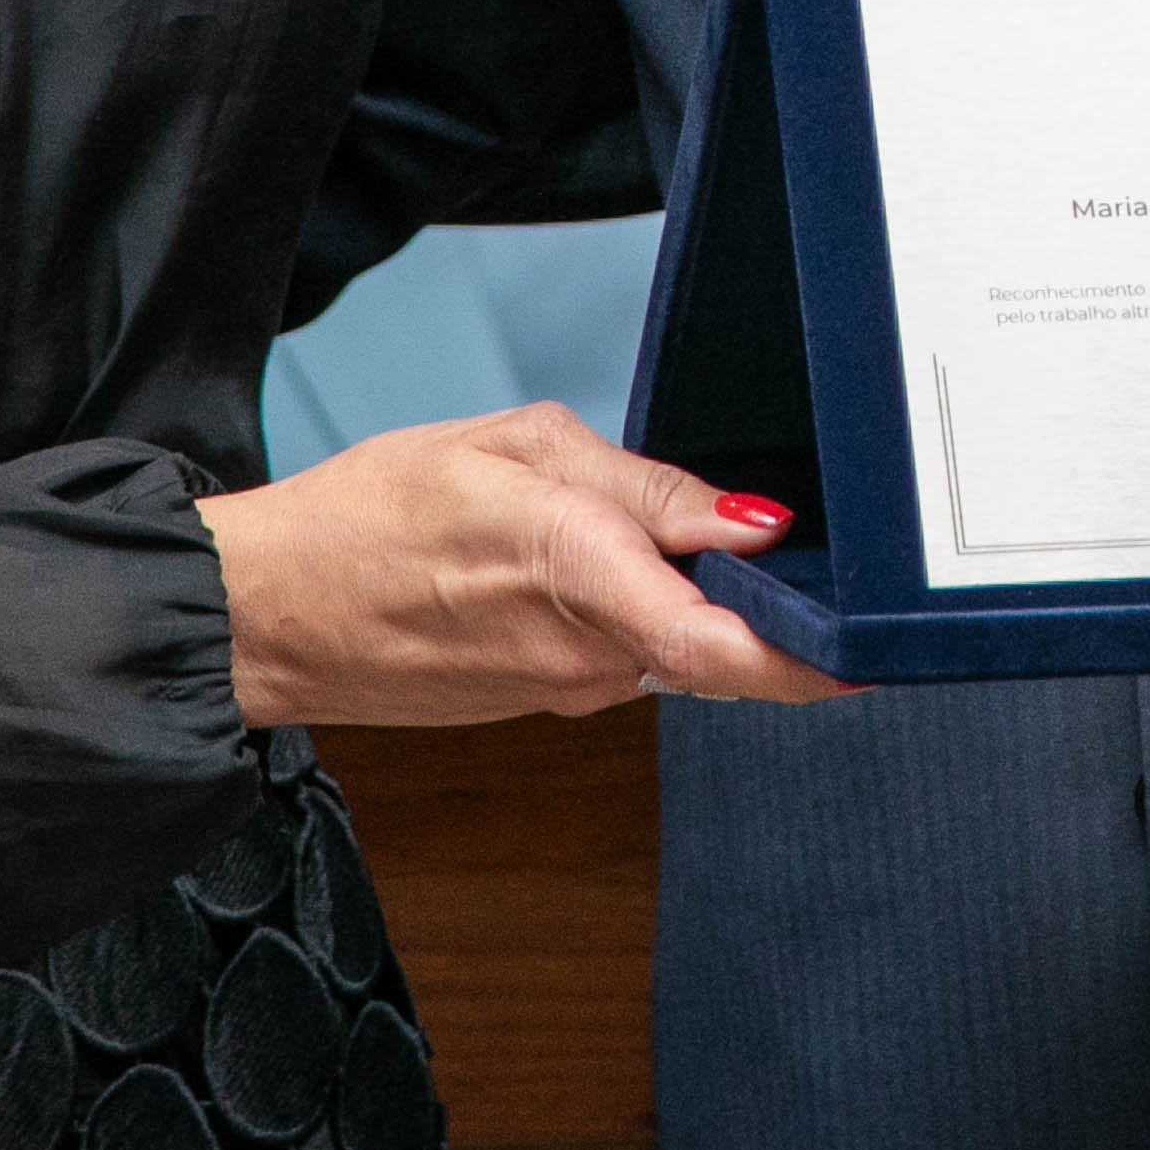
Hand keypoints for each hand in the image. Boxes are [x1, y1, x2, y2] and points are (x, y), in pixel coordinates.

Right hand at [195, 403, 850, 724]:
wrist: (270, 614)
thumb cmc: (371, 515)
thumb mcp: (509, 448)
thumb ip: (640, 484)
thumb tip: (749, 520)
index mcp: (579, 572)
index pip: (728, 646)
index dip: (816, 655)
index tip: (879, 644)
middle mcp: (585, 653)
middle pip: (722, 642)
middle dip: (769, 603)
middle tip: (804, 554)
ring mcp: (567, 689)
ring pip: (677, 643)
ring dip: (697, 599)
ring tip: (682, 537)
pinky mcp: (548, 700)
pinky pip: (629, 654)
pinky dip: (643, 614)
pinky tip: (613, 569)